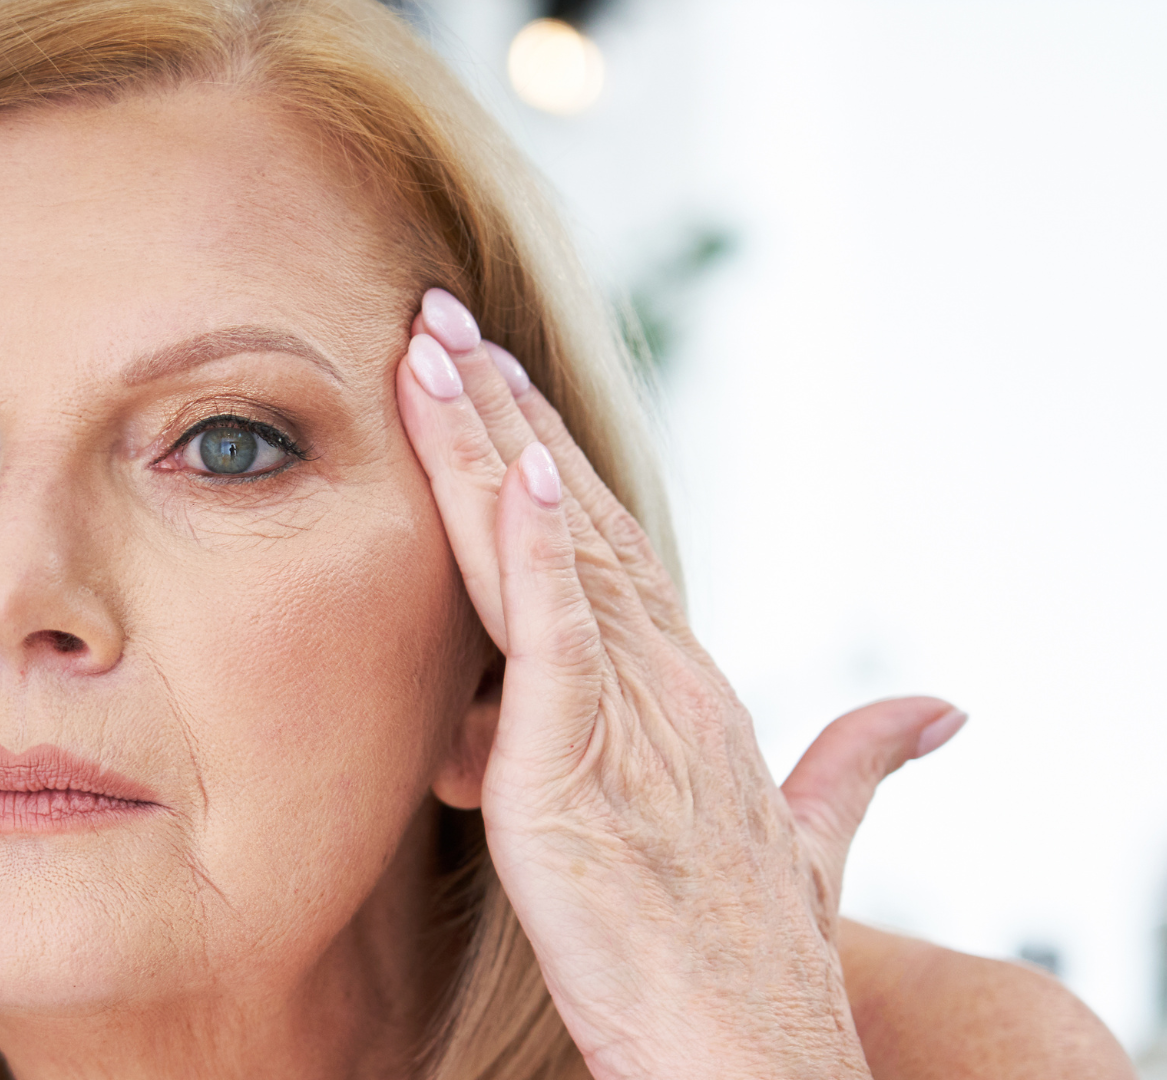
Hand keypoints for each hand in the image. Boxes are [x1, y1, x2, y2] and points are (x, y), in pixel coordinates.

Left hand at [399, 289, 966, 1079]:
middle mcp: (664, 680)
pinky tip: (518, 475)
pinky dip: (538, 549)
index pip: (609, 546)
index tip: (501, 383)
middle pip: (573, 519)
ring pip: (551, 548)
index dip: (553, 459)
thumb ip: (855, 765)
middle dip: (503, 415)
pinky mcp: (583, 762)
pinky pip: (558, 635)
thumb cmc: (744, 958)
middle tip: (441, 321)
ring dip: (489, 444)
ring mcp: (627, 713)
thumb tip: (936, 710)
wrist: (745, 1048)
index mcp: (689, 690)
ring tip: (435, 351)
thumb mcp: (797, 841)